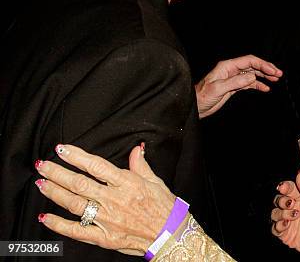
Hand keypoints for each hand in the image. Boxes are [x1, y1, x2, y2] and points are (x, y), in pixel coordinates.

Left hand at [35, 144, 174, 254]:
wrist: (171, 234)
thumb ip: (141, 165)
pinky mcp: (105, 237)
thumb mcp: (155, 181)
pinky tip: (46, 217)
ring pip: (75, 204)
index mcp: (127, 183)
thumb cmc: (164, 207)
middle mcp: (115, 200)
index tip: (62, 149)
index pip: (96, 166)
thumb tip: (136, 149)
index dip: (77, 156)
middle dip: (58, 173)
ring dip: (55, 193)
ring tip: (41, 183)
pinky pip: (77, 231)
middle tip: (42, 164)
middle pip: (80, 184)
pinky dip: (59, 225)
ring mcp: (108, 219)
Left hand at [195, 54, 282, 117]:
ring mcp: (233, 78)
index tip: (272, 71)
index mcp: (227, 66)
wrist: (195, 107)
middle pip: (252, 65)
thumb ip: (235, 82)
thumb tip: (252, 77)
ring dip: (264, 76)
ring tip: (276, 79)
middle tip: (278, 74)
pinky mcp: (233, 87)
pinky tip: (266, 88)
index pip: (249, 61)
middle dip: (266, 68)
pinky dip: (258, 84)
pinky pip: (249, 83)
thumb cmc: (202, 96)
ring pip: (252, 73)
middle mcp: (231, 70)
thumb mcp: (218, 88)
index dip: (262, 65)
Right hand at [271, 171, 299, 252]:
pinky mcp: (287, 234)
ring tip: (294, 215)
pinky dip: (278, 225)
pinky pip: (275, 228)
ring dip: (281, 213)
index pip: (289, 189)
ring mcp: (290, 222)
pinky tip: (287, 224)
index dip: (285, 187)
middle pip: (279, 200)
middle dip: (282, 200)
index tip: (284, 187)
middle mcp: (294, 208)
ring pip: (275, 213)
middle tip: (291, 203)